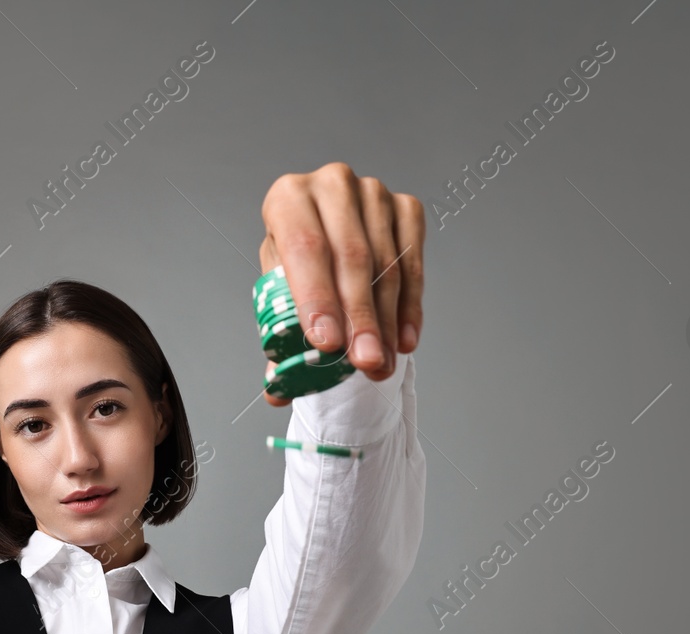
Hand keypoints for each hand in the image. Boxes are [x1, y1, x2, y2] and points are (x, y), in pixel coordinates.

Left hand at [258, 162, 425, 404]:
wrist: (327, 244)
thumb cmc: (297, 268)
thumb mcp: (278, 296)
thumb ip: (278, 339)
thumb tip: (276, 393)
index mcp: (287, 198)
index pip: (305, 248)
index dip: (316, 298)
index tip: (327, 344)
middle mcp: (332, 184)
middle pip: (351, 258)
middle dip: (359, 319)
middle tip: (365, 363)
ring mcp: (373, 192)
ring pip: (386, 265)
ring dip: (386, 322)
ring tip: (381, 365)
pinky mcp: (405, 206)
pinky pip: (413, 262)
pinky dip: (410, 307)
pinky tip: (403, 341)